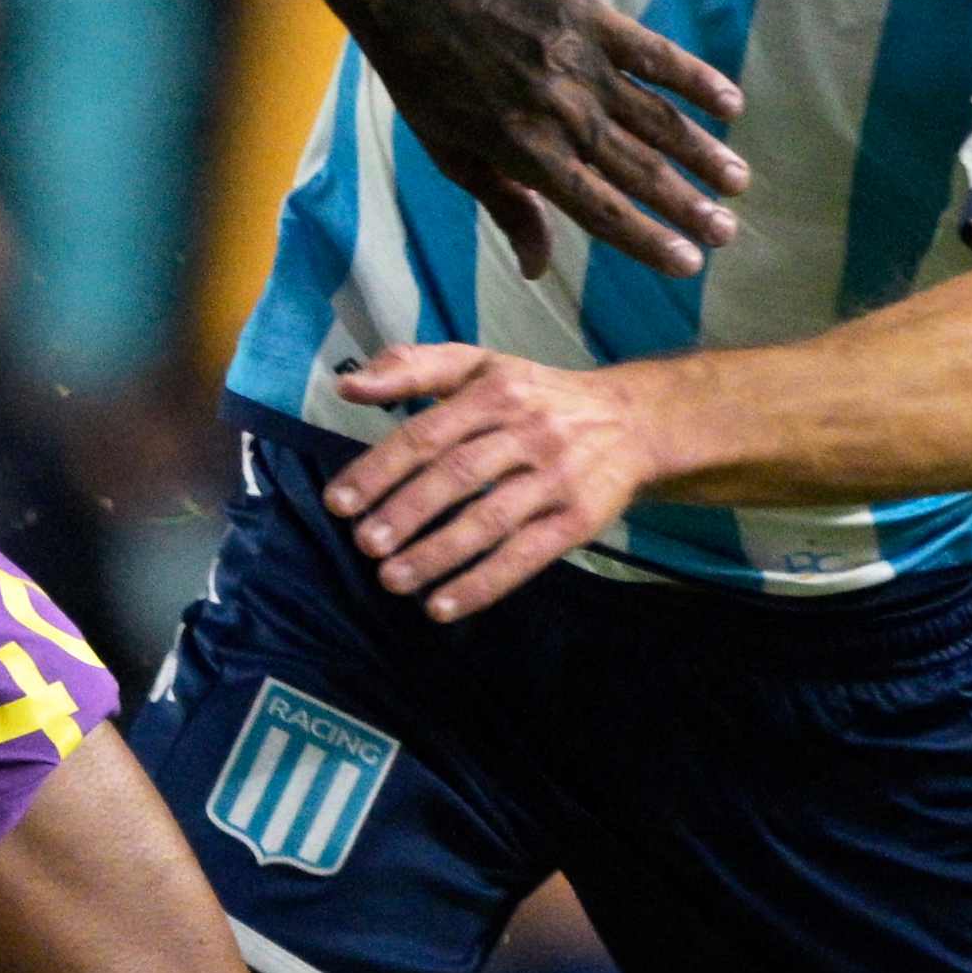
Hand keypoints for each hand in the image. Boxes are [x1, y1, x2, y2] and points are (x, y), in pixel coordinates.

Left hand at [329, 340, 662, 618]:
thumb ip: (411, 367)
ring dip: (438, 553)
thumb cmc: (536, 396)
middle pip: (457, 475)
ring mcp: (556, 476)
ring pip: (490, 519)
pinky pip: (526, 556)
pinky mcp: (579, 519)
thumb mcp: (481, 366)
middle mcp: (528, 431)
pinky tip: (442, 606)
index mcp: (495, 390)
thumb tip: (349, 388)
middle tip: (366, 545)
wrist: (632, 420)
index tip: (339, 503)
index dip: (380, 469)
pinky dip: (483, 584)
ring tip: (392, 580)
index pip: (427, 433)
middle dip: (407, 512)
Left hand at [352, 0, 744, 283]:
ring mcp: (582, 66)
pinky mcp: (592, 20)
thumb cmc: (427, 79)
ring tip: (738, 181)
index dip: (649, 241)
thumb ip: (507, 208)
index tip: (689, 264)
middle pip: (640, 172)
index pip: (603, 211)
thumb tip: (536, 270)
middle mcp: (563, 117)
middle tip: (728, 233)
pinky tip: (731, 103)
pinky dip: (695, 79)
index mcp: (528, 155)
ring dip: (702, 153)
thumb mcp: (453, 155)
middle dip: (689, 206)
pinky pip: (655, 55)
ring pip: (657, 119)